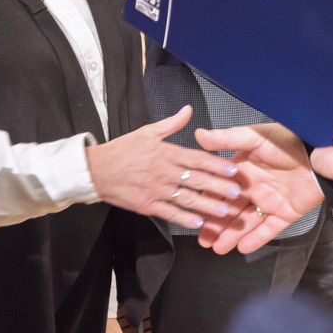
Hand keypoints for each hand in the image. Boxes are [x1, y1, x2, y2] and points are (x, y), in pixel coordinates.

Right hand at [86, 106, 245, 229]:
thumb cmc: (123, 150)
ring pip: (187, 199)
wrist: (95, 170)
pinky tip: (199, 223)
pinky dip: (185, 219)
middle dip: (219, 186)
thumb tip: (188, 109)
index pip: (198, 158)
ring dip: (207, 205)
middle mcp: (164, 172)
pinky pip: (170, 213)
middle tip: (237, 192)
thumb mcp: (147, 131)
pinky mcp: (147, 205)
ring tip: (225, 211)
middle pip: (197, 179)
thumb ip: (172, 123)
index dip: (217, 164)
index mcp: (166, 152)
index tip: (233, 169)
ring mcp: (156, 190)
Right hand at [193, 123, 323, 254]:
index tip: (195, 215)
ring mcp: (270, 201)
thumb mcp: (254, 137)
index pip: (221, 190)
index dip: (207, 203)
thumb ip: (227, 138)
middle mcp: (255, 187)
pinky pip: (269, 229)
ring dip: (232, 235)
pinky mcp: (286, 212)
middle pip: (231, 211)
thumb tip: (200, 135)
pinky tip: (242, 247)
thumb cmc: (288, 140)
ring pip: (247, 223)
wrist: (319, 152)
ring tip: (217, 248)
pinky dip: (256, 239)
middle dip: (216, 226)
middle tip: (203, 240)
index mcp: (244, 170)